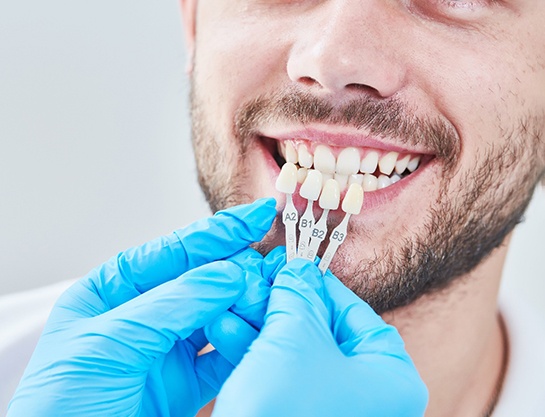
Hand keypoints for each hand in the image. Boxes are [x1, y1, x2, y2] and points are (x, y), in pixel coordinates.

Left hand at [7, 199, 275, 416]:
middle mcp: (143, 314)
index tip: (258, 215)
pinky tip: (256, 332)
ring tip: (270, 295)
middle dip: (238, 268)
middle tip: (272, 263)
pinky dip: (243, 344)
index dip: (219, 231)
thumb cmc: (61, 404)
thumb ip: (173, 304)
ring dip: (245, 304)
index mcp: (114, 290)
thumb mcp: (111, 342)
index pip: (174, 250)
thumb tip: (228, 274)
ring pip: (217, 314)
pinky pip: (222, 356)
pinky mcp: (184, 384)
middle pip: (201, 279)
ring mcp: (165, 348)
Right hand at [211, 259, 428, 416]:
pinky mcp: (302, 416)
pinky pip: (283, 377)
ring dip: (260, 325)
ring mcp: (336, 410)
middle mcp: (370, 397)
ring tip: (233, 301)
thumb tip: (297, 269)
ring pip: (297, 354)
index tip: (293, 265)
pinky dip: (256, 354)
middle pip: (323, 331)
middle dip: (281, 304)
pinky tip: (226, 330)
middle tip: (258, 281)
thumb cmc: (287, 408)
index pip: (355, 312)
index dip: (319, 283)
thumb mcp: (294, 337)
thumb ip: (298, 294)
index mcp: (391, 377)